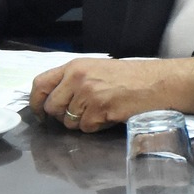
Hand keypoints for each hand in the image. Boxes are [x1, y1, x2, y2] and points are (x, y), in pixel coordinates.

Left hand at [29, 57, 193, 132]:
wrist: (157, 83)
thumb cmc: (131, 77)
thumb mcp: (97, 70)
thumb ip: (74, 81)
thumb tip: (53, 101)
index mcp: (74, 66)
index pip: (40, 83)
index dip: (35, 102)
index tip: (39, 114)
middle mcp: (77, 78)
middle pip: (52, 108)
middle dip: (62, 117)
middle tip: (81, 115)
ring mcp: (88, 94)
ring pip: (69, 122)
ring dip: (83, 122)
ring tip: (102, 111)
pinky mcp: (100, 109)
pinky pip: (87, 127)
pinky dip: (97, 127)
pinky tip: (111, 116)